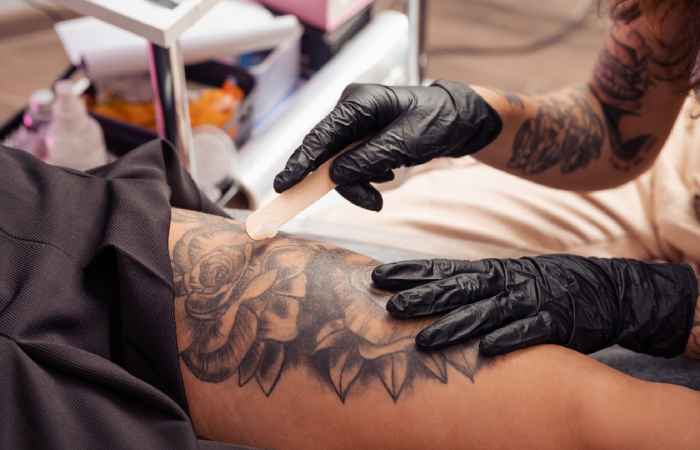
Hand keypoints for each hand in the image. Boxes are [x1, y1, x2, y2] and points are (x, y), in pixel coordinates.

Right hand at [273, 81, 502, 210]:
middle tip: (371, 202)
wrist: (461, 120)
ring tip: (383, 193)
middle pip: (327, 154)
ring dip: (358, 184)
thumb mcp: (407, 142)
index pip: (320, 136)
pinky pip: (352, 166)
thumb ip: (370, 158)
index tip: (284, 186)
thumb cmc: (438, 120)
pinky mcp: (363, 140)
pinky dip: (365, 179)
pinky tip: (387, 177)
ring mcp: (356, 127)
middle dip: (343, 182)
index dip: (301, 162)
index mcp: (358, 102)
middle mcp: (351, 112)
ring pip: (339, 165)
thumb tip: (337, 176)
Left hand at [373, 255, 698, 356]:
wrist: (604, 290)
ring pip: (485, 313)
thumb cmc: (546, 286)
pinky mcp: (554, 322)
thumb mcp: (507, 278)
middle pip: (457, 290)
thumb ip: (473, 285)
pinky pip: (528, 332)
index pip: (444, 269)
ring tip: (424, 340)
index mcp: (492, 271)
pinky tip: (486, 350)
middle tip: (390, 308)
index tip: (377, 277)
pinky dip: (508, 339)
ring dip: (453, 326)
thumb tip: (428, 288)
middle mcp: (506, 283)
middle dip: (422, 298)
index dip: (411, 273)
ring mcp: (529, 301)